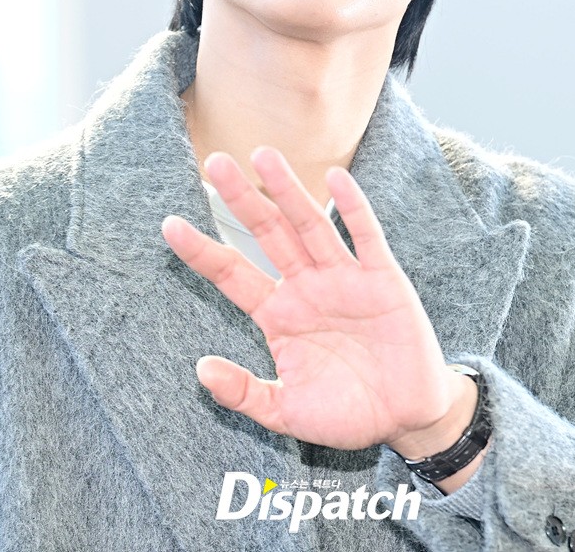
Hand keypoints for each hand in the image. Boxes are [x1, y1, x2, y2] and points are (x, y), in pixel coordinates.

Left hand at [161, 147, 464, 452]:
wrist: (404, 419)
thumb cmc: (344, 413)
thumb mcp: (286, 412)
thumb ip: (245, 392)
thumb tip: (200, 368)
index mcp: (278, 314)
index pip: (233, 273)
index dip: (202, 251)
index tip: (169, 225)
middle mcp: (306, 287)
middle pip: (268, 234)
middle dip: (242, 200)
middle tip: (216, 163)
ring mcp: (343, 278)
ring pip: (310, 226)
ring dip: (288, 191)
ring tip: (263, 155)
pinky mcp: (382, 278)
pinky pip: (365, 236)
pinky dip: (352, 208)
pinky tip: (335, 179)